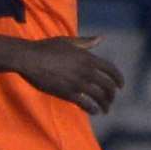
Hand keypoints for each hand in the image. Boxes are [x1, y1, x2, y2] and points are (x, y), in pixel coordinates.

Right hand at [0, 34, 125, 114]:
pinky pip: (86, 104)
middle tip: (111, 99)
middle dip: (112, 95)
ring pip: (99, 97)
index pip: (111, 70)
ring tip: (105, 109)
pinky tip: (94, 111)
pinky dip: (92, 109)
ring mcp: (78, 83)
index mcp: (88, 58)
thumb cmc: (47, 48)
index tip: (120, 86)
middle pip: (108, 86)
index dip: (119, 79)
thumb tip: (101, 38)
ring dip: (105, 105)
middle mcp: (86, 71)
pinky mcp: (68, 94)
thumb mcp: (68, 41)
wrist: (29, 59)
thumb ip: (86, 42)